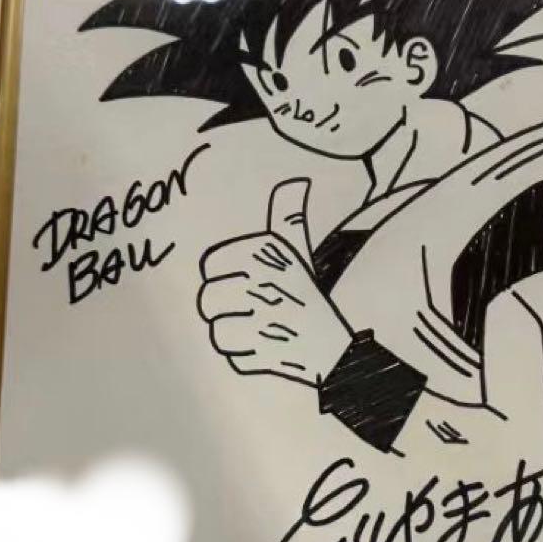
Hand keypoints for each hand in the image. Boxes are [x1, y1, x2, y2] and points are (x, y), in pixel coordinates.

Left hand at [197, 179, 352, 385]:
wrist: (336, 349)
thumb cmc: (305, 296)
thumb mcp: (298, 254)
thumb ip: (288, 218)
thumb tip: (295, 183)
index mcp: (267, 252)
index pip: (211, 265)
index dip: (225, 277)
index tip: (248, 283)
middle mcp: (264, 281)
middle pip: (207, 299)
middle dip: (225, 309)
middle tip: (255, 309)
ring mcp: (264, 321)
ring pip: (216, 329)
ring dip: (235, 335)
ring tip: (260, 330)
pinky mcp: (264, 356)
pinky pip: (230, 356)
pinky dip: (245, 358)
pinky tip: (266, 349)